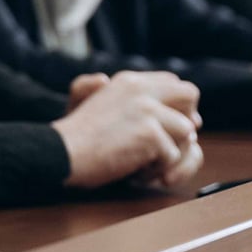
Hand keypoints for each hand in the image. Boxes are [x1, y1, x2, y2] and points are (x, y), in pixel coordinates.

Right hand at [54, 70, 201, 191]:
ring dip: (170, 153)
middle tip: (171, 141)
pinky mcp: (151, 134)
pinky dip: (158, 170)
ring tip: (145, 164)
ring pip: (186, 132)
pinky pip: (174, 156)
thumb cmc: (73, 135)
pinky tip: (136, 172)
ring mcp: (148, 110)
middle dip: (187, 119)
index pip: (173, 82)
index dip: (178, 105)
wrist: (61, 152)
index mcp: (128, 81)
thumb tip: (104, 79)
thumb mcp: (83, 101)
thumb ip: (95, 87)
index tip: (169, 125)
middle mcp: (141, 90)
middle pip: (190, 95)